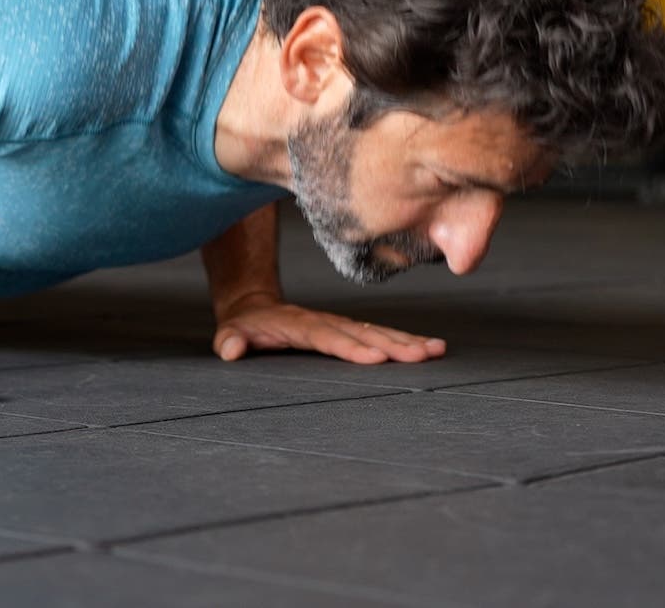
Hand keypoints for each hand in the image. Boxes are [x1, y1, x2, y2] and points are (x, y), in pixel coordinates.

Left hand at [211, 294, 446, 364]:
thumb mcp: (231, 332)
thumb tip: (229, 348)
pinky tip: (431, 348)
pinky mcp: (351, 330)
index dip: (350, 347)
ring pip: (377, 331)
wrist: (256, 306)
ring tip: (435, 351)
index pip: (327, 337)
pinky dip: (406, 340)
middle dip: (393, 343)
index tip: (376, 357)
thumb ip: (230, 340)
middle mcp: (325, 322)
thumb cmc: (244, 326)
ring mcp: (340, 324)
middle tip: (422, 355)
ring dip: (407, 341)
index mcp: (298, 326)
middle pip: (362, 332)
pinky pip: (381, 334)